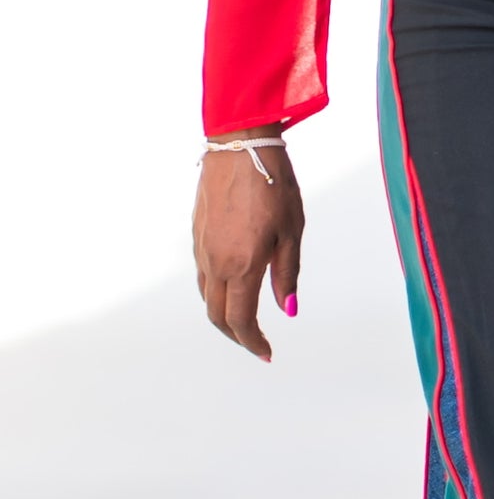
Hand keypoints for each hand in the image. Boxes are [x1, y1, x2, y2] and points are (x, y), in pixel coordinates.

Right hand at [192, 129, 304, 361]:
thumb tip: (288, 310)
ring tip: (245, 316)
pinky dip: (215, 290)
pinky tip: (232, 283)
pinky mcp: (196, 234)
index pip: (240, 320)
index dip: (253, 342)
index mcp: (241, 265)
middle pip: (217, 316)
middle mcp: (215, 263)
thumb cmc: (273, 183)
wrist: (240, 145)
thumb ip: (287, 273)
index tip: (267, 352)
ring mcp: (202, 248)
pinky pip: (202, 274)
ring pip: (206, 296)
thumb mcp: (292, 229)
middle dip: (236, 334)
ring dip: (223, 314)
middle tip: (255, 341)